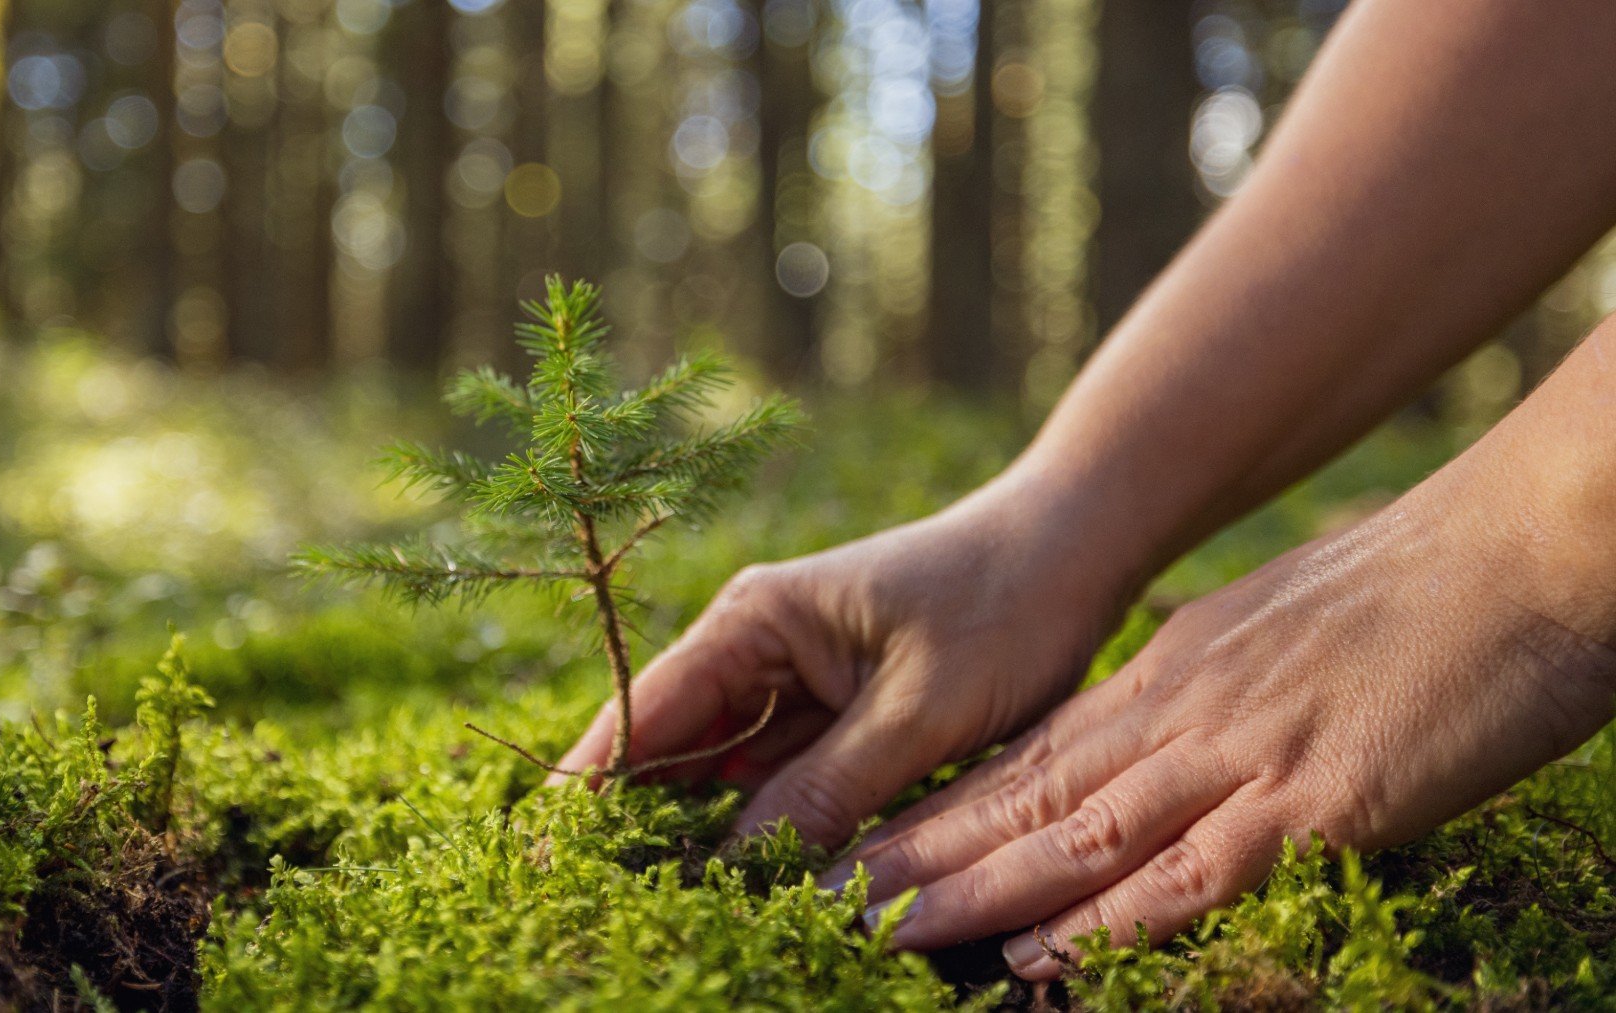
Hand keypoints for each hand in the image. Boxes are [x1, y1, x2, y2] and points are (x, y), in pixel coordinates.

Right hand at [546, 472, 1137, 848]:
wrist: (1076, 546)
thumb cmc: (1002, 606)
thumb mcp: (920, 712)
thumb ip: (831, 789)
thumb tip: (740, 867)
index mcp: (756, 620)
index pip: (647, 710)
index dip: (592, 783)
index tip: (548, 853)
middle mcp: (757, 643)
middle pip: (670, 744)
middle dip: (637, 820)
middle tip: (601, 900)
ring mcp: (794, 674)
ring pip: (723, 768)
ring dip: (698, 829)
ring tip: (661, 901)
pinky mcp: (834, 703)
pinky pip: (778, 773)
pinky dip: (761, 820)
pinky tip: (744, 875)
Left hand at [819, 474, 1615, 979]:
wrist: (1524, 545)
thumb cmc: (1421, 592)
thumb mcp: (1280, 632)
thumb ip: (1213, 688)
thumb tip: (1168, 734)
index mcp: (1175, 673)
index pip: (1034, 754)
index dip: (945, 810)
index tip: (867, 848)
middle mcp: (1183, 711)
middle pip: (1023, 794)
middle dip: (919, 853)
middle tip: (820, 893)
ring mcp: (1244, 755)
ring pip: (1077, 834)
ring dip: (974, 891)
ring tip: (881, 931)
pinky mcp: (1319, 800)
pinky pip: (1195, 873)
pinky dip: (1110, 920)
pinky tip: (1041, 956)